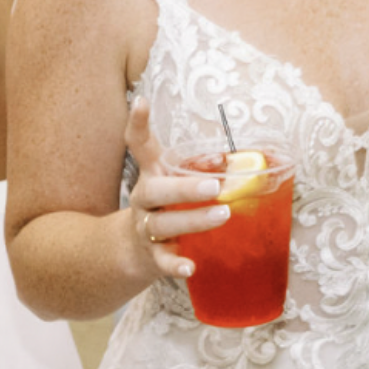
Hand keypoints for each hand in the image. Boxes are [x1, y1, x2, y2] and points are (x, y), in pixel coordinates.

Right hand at [124, 99, 228, 283]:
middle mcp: (144, 199)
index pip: (139, 145)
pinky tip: (191, 267)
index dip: (138, 123)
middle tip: (214, 186)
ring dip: (193, 221)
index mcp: (152, 173)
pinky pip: (163, 261)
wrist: (134, 250)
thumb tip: (234, 157)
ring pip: (163, 224)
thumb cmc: (168, 205)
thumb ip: (200, 167)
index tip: (141, 101)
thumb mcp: (176, 181)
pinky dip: (176, 265)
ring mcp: (146, 228)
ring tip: (223, 215)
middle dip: (185, 188)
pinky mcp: (152, 256)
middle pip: (155, 191)